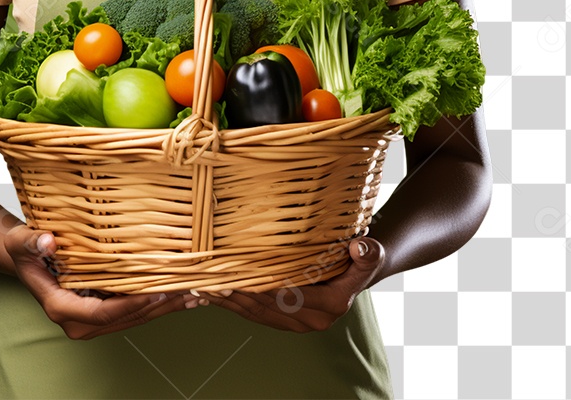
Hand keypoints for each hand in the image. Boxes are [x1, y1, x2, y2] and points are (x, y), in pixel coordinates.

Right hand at [3, 225, 188, 339]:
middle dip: (160, 306)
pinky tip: (181, 293)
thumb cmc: (25, 249)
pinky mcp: (102, 312)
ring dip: (165, 307)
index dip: (133, 303)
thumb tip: (47, 242)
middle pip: (126, 318)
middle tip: (192, 291)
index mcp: (61, 307)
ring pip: (135, 317)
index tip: (159, 291)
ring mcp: (91, 320)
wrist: (25, 257)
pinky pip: (134, 311)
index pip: (103, 312)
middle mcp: (78, 321)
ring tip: (197, 293)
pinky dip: (158, 303)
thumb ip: (33, 242)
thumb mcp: (22, 241)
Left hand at [199, 237, 385, 332]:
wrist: (361, 267)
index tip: (234, 274)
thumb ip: (367, 254)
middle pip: (265, 306)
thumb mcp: (371, 253)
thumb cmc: (363, 256)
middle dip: (234, 293)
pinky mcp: (285, 319)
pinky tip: (211, 294)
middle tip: (205, 279)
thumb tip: (360, 247)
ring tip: (199, 286)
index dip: (259, 285)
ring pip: (255, 313)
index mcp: (331, 306)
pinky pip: (254, 314)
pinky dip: (232, 303)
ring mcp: (297, 322)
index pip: (287, 295)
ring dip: (227, 301)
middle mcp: (312, 320)